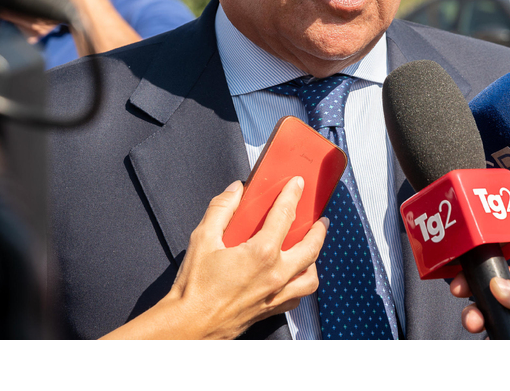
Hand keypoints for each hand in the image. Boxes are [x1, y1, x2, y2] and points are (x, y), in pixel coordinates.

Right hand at [102, 177, 326, 339]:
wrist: (188, 326)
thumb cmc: (194, 286)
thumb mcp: (203, 238)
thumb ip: (221, 209)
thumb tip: (235, 190)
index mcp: (261, 253)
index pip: (284, 215)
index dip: (292, 195)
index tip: (297, 184)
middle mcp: (275, 275)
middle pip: (311, 247)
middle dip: (319, 230)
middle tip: (320, 220)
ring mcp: (276, 295)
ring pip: (310, 278)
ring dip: (314, 261)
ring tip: (310, 249)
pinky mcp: (270, 310)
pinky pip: (297, 298)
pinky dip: (300, 284)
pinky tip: (293, 276)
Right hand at [450, 267, 509, 339]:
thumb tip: (498, 286)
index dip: (486, 276)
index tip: (462, 282)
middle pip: (501, 303)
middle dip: (481, 305)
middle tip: (470, 315)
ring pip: (504, 326)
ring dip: (486, 324)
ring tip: (476, 326)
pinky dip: (500, 342)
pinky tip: (490, 340)